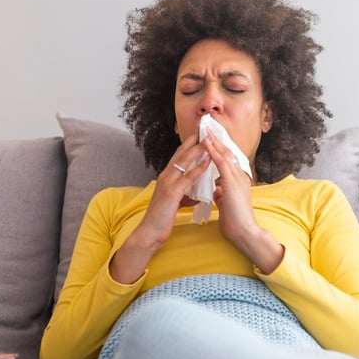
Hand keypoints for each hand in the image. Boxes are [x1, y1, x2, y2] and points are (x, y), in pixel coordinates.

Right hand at [109, 135, 207, 283]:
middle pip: (182, 153)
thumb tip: (194, 196)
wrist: (149, 234)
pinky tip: (207, 161)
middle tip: (205, 125)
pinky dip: (198, 168)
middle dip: (193, 139)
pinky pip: (187, 178)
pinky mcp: (171, 193)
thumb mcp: (175, 204)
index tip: (201, 132)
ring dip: (198, 148)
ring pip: (185, 162)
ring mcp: (167, 183)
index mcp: (167, 178)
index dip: (190, 143)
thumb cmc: (162, 220)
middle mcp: (166, 176)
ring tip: (209, 136)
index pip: (180, 156)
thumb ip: (184, 197)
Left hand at [202, 129, 284, 273]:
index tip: (209, 137)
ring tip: (204, 129)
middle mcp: (240, 176)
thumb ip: (222, 194)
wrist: (245, 232)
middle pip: (227, 152)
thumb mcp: (227, 204)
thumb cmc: (236, 222)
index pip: (227, 159)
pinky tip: (205, 143)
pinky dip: (213, 151)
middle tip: (206, 126)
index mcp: (238, 180)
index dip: (218, 147)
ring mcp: (237, 178)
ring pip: (224, 154)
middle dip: (216, 139)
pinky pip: (221, 163)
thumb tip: (216, 190)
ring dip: (213, 140)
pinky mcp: (232, 182)